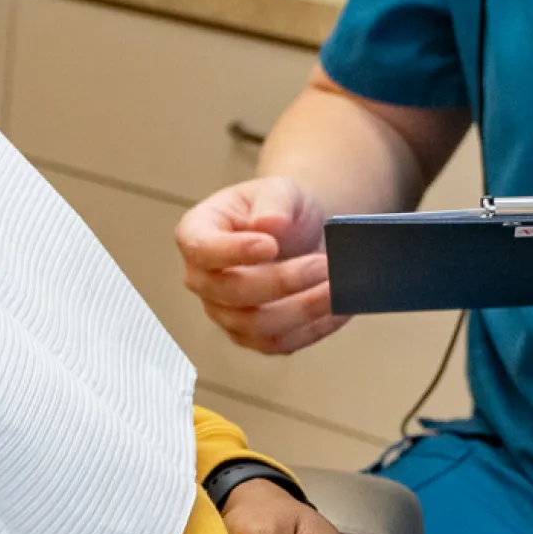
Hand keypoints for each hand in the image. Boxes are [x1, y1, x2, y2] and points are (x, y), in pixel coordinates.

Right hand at [175, 177, 348, 354]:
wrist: (298, 234)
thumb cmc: (279, 209)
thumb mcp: (278, 190)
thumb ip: (274, 202)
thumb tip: (269, 225)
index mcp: (196, 235)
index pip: (201, 250)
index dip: (232, 252)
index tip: (270, 245)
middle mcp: (201, 279)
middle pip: (230, 292)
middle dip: (282, 282)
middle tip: (324, 265)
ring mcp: (223, 312)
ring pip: (255, 326)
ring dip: (301, 310)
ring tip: (336, 288)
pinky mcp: (251, 336)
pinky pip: (278, 343)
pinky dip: (312, 330)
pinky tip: (337, 308)